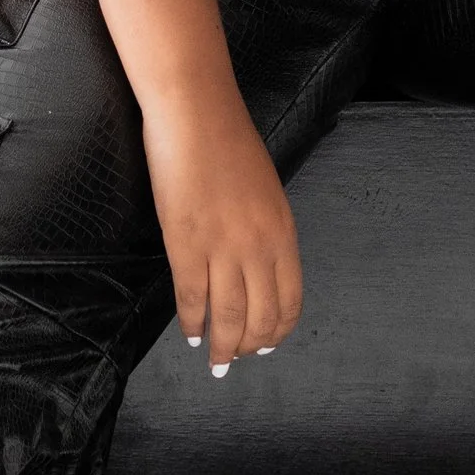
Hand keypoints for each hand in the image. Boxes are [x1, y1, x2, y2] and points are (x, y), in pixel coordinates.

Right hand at [142, 82, 303, 375]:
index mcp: (282, 233)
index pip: (289, 300)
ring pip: (227, 316)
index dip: (277, 329)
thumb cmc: (229, 143)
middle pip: (259, 316)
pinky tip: (191, 334)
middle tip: (237, 359)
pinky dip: (192, 321)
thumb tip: (258, 265)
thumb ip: (266, 231)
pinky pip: (191, 297)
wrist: (196, 113)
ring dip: (223, 346)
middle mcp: (258, 247)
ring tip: (216, 361)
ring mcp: (222, 247)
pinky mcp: (185, 243)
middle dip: (250, 346)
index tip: (266, 344)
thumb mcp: (265, 192)